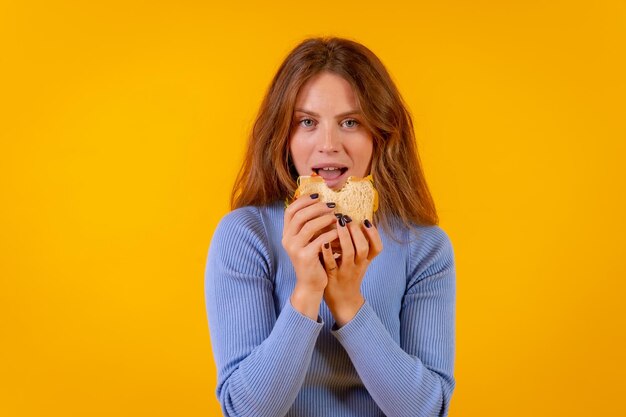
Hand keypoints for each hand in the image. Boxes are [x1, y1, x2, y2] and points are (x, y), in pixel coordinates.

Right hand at [282, 193, 338, 318]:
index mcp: (287, 233)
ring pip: (309, 226)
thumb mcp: (308, 240)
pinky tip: (340, 232)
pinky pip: (320, 240)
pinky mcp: (305, 257)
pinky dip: (331, 234)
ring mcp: (294, 248)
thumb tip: (322, 203)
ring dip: (325, 219)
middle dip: (317, 207)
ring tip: (337, 217)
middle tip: (332, 205)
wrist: (311, 284)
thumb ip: (310, 224)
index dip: (304, 200)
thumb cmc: (313, 259)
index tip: (318, 195)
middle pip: (300, 215)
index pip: (290, 210)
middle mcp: (287, 239)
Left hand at [321, 216, 382, 326]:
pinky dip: (328, 251)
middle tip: (347, 218)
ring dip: (344, 237)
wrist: (342, 300)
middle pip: (362, 248)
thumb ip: (359, 244)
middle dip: (356, 231)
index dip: (374, 234)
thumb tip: (356, 219)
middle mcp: (358, 266)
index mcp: (366, 261)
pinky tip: (323, 241)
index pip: (377, 247)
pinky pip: (331, 263)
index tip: (366, 221)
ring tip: (338, 223)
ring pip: (349, 253)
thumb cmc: (349, 275)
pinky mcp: (332, 276)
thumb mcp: (359, 261)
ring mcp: (345, 271)